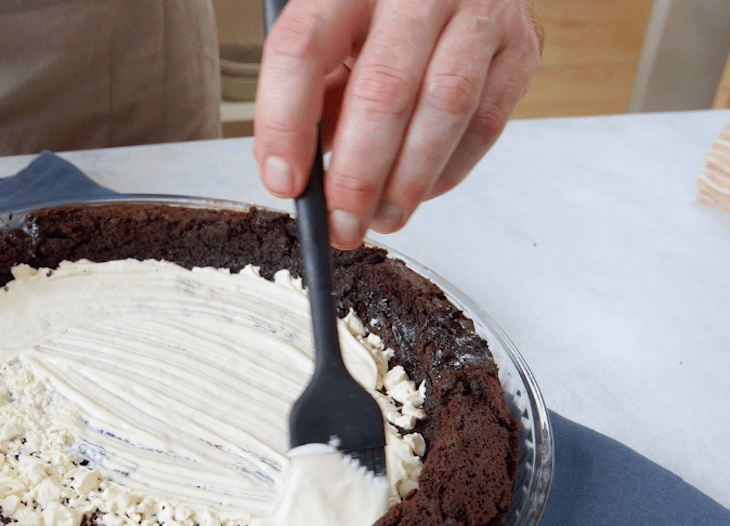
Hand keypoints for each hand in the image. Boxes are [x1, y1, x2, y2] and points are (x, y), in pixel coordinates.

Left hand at [252, 0, 541, 247]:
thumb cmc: (382, 15)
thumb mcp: (334, 36)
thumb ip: (313, 95)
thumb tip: (292, 175)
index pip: (302, 48)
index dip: (286, 122)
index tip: (285, 181)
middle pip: (382, 88)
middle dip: (357, 174)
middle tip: (341, 224)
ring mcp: (478, 11)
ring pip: (443, 106)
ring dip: (407, 181)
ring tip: (381, 218)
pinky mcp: (520, 45)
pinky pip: (487, 121)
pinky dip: (449, 169)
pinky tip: (420, 191)